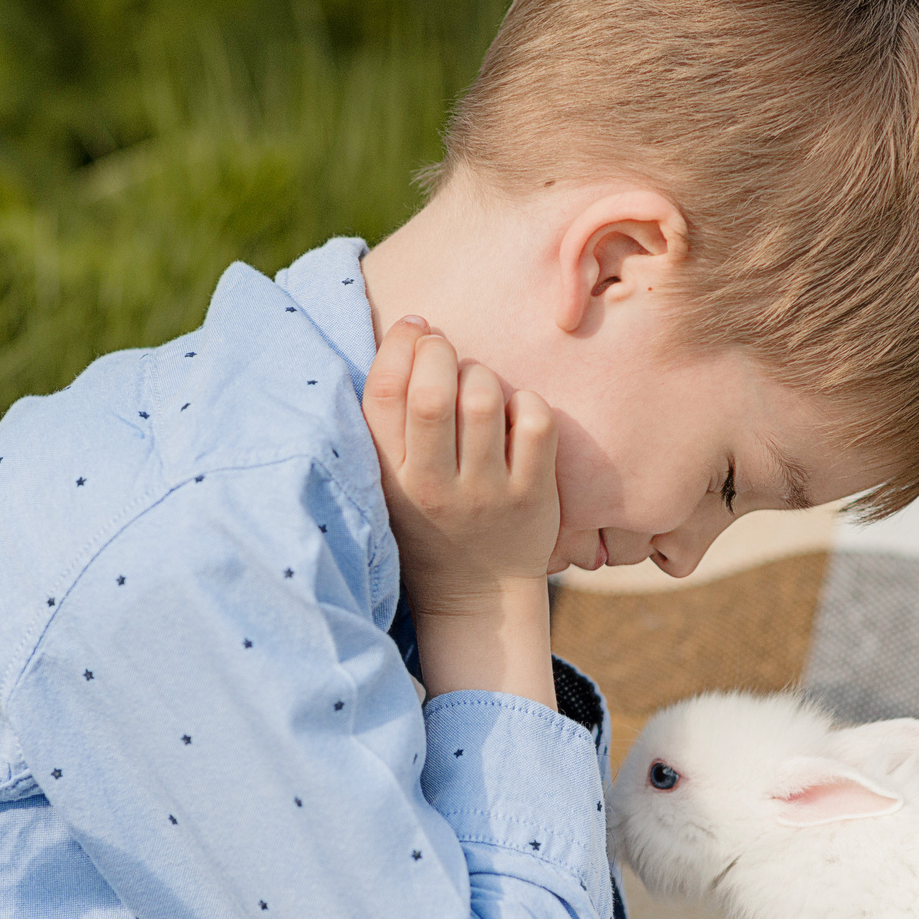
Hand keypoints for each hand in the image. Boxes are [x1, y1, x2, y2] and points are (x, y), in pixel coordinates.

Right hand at [363, 317, 558, 703]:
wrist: (477, 593)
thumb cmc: (430, 516)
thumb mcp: (393, 475)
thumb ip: (393, 414)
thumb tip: (415, 325)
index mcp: (390, 475)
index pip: (383, 393)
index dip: (400, 344)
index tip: (416, 329)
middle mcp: (433, 485)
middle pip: (432, 392)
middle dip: (440, 352)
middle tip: (446, 351)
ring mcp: (485, 492)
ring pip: (484, 399)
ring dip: (482, 374)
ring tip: (479, 386)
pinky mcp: (531, 496)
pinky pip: (534, 420)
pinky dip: (526, 402)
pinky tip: (514, 414)